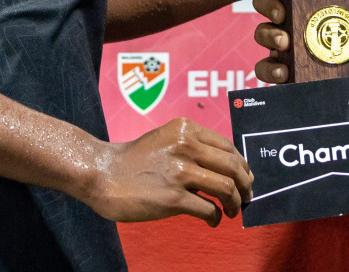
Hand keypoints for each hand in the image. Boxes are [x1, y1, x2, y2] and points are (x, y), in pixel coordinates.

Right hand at [83, 118, 252, 226]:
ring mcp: (180, 172)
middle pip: (233, 167)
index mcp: (186, 129)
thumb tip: (222, 165)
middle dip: (245, 185)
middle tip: (246, 197)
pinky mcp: (173, 198)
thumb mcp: (165, 138)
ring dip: (235, 202)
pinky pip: (208, 209)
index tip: (245, 177)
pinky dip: (216, 217)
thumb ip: (191, 145)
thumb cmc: (133, 159)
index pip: (228, 147)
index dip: (242, 165)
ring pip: (226, 188)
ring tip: (233, 211)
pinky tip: (213, 220)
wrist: (102, 173)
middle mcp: (186, 146)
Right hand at [253, 0, 348, 83]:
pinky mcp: (285, 73)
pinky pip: (269, 74)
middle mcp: (285, 28)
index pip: (271, 0)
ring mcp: (282, 53)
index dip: (269, 4)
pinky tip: (285, 78)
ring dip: (269, 59)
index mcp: (297, 9)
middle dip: (269, 32)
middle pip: (262, 27)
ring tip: (284, 66)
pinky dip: (273, 75)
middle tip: (284, 40)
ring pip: (262, 51)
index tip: (281, 12)